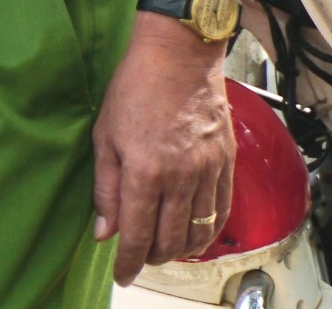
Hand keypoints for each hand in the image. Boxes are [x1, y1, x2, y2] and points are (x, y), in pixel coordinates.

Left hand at [93, 20, 235, 283]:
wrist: (178, 56)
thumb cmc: (134, 88)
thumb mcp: (104, 135)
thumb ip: (105, 187)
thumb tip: (104, 230)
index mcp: (144, 170)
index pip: (137, 232)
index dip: (128, 260)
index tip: (121, 274)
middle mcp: (180, 177)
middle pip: (171, 239)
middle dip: (153, 258)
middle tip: (140, 260)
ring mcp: (207, 172)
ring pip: (199, 231)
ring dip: (181, 249)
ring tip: (165, 251)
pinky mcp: (226, 164)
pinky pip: (221, 211)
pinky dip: (209, 231)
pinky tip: (197, 235)